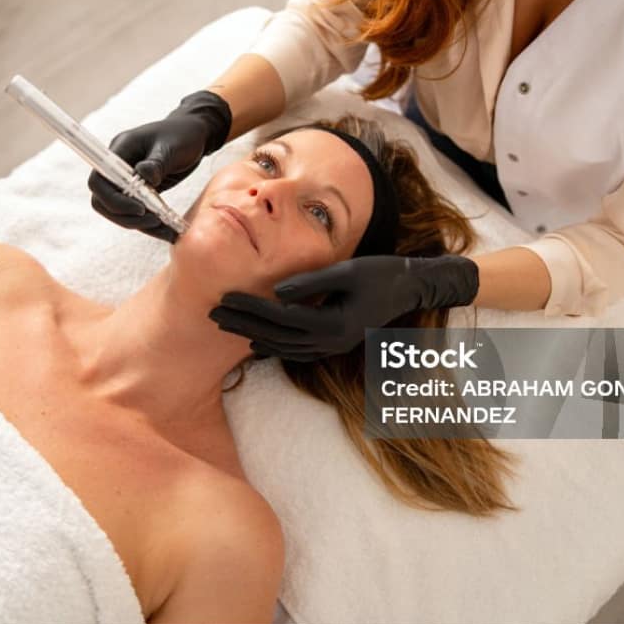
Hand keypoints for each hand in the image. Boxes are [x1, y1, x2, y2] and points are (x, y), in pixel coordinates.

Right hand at [88, 90, 230, 242]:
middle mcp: (118, 168)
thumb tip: (143, 176)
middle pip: (103, 201)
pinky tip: (168, 231)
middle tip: (153, 222)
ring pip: (118, 212)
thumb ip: (156, 162)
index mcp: (120, 151)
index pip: (99, 180)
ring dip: (138, 225)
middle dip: (124, 216)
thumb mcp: (171, 146)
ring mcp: (127, 181)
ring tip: (165, 230)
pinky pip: (136, 213)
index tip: (140, 208)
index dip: (113, 199)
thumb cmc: (182, 135)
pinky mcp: (140, 192)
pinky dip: (150, 225)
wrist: (194, 135)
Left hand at [209, 255, 478, 361]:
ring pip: (284, 348)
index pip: (280, 318)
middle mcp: (332, 341)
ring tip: (226, 325)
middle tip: (212, 314)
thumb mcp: (348, 271)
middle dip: (242, 324)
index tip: (224, 299)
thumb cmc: (382, 274)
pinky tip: (257, 342)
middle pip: (276, 336)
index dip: (251, 308)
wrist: (411, 290)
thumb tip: (276, 289)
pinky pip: (298, 353)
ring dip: (253, 336)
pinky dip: (274, 348)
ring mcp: (334, 347)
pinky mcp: (335, 344)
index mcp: (334, 323)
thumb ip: (312, 281)